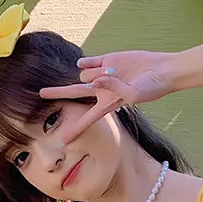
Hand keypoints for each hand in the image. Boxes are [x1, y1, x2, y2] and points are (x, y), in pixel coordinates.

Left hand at [39, 50, 172, 143]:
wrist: (161, 70)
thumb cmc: (151, 88)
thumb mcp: (134, 94)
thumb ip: (113, 88)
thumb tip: (93, 80)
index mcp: (107, 105)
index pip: (87, 119)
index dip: (75, 130)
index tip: (63, 141)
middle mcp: (101, 91)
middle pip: (74, 94)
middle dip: (57, 94)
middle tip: (41, 94)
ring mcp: (102, 74)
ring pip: (86, 74)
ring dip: (96, 73)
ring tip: (114, 73)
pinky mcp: (107, 60)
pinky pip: (89, 61)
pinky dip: (87, 62)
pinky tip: (90, 64)